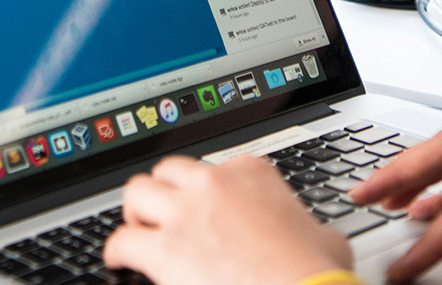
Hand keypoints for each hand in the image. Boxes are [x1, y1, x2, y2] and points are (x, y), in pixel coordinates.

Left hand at [103, 155, 354, 284]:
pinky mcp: (166, 248)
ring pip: (136, 191)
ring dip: (136, 212)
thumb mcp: (323, 236)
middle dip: (163, 192)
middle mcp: (214, 183)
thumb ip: (309, 225)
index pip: (213, 168)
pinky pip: (122, 240)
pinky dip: (117, 252)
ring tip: (139, 231)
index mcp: (251, 173)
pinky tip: (121, 262)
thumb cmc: (315, 273)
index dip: (207, 192)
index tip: (205, 209)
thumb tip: (315, 236)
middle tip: (164, 214)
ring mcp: (187, 212)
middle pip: (168, 171)